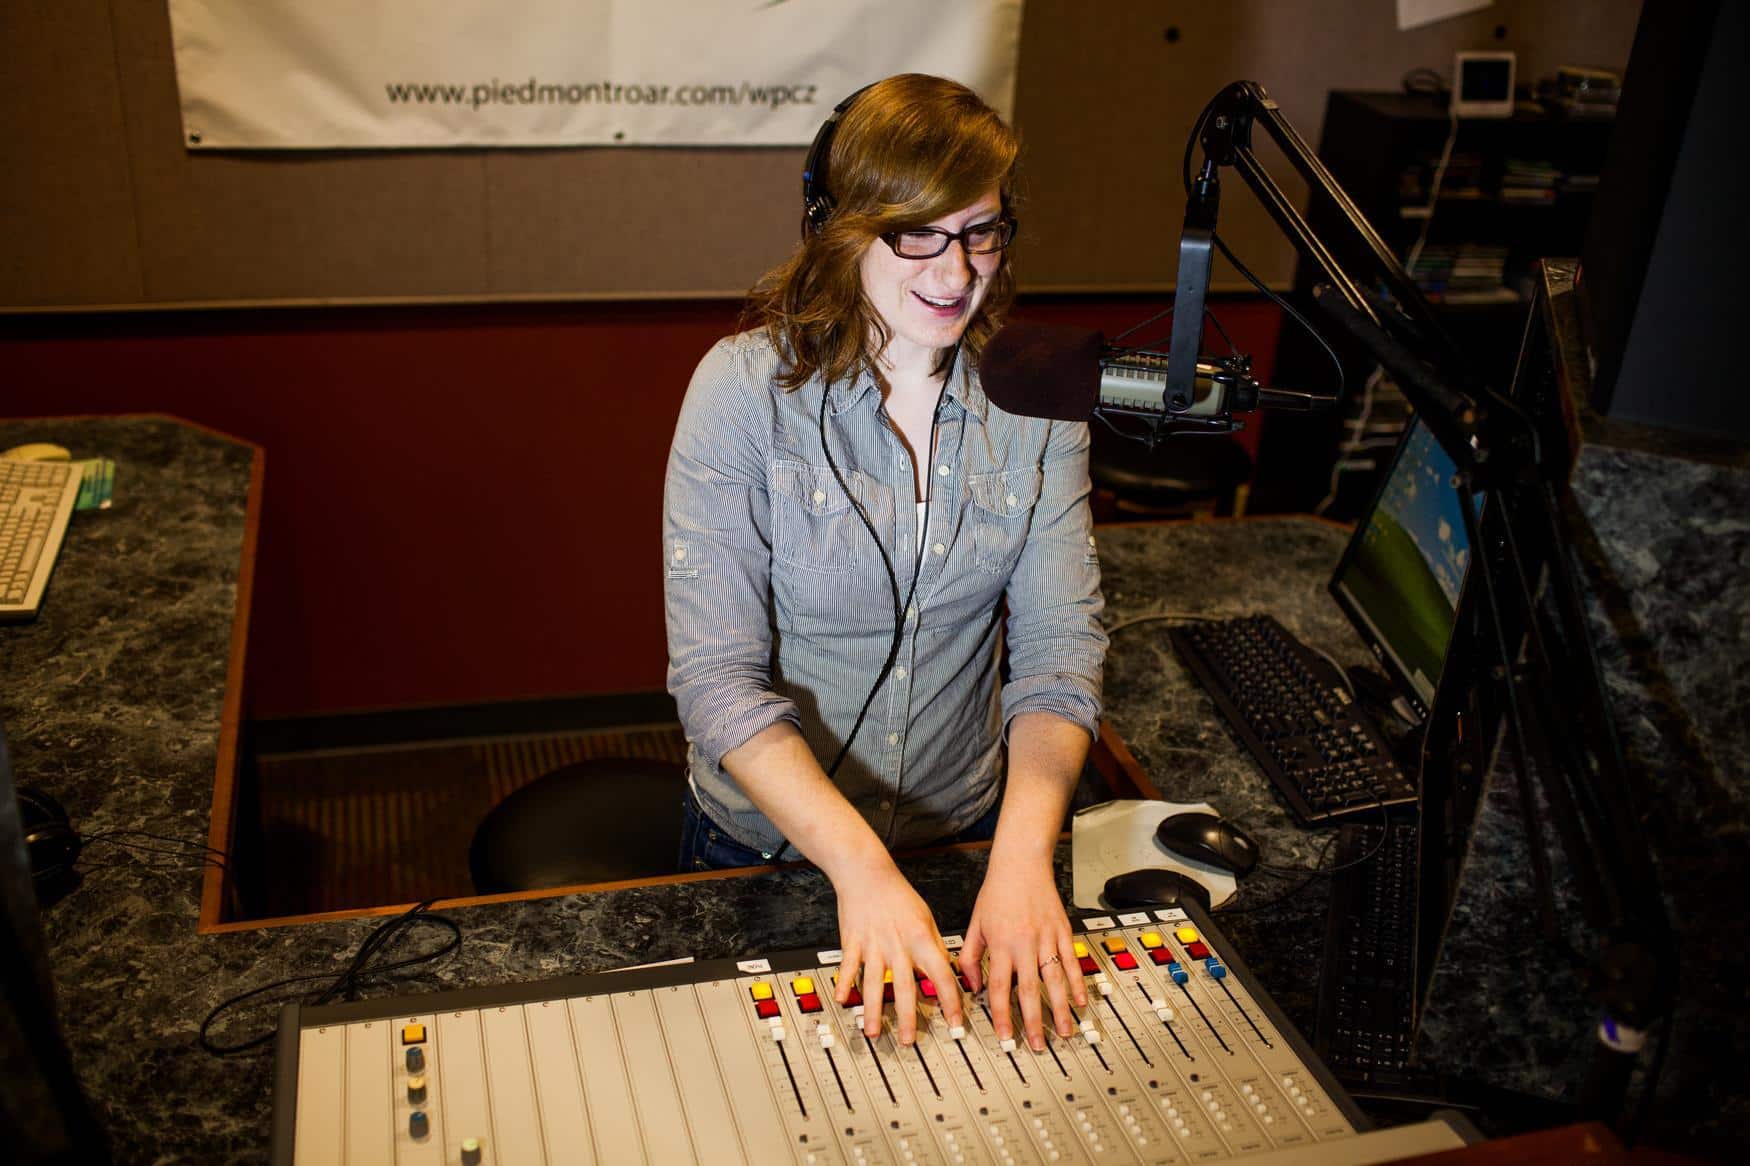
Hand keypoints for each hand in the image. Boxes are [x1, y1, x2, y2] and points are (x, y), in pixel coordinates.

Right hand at [830, 859, 963, 1044]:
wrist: (867, 873)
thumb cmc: (897, 894)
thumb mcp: (926, 918)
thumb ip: (936, 947)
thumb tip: (948, 971)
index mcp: (921, 939)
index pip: (941, 975)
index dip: (951, 1000)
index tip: (955, 1021)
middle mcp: (898, 945)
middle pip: (905, 987)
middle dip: (907, 1017)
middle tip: (908, 1040)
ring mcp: (873, 945)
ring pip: (875, 983)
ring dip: (873, 1010)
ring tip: (873, 1032)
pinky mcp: (853, 943)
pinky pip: (848, 967)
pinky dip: (844, 983)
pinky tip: (842, 999)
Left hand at [958, 852, 1085, 1050]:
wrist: (1021, 863)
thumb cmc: (997, 892)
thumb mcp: (975, 924)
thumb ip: (970, 957)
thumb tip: (973, 986)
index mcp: (1001, 945)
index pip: (1000, 988)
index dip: (1001, 1016)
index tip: (1005, 1037)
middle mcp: (1025, 944)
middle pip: (1030, 991)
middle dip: (1034, 1022)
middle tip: (1037, 1045)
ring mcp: (1047, 939)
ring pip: (1055, 981)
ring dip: (1060, 1009)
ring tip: (1065, 1032)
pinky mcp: (1063, 932)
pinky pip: (1072, 962)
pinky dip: (1077, 982)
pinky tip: (1081, 1000)